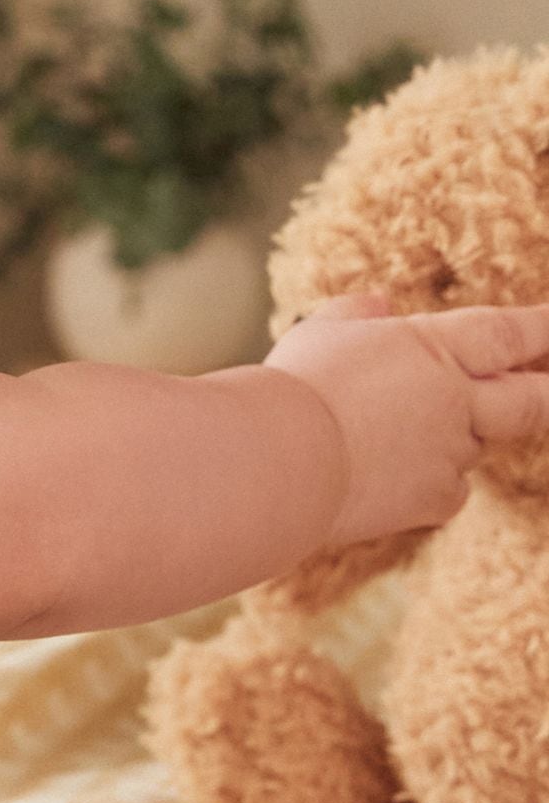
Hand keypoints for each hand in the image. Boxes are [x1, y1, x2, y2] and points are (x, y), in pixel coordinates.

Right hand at [266, 294, 548, 547]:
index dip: (542, 327)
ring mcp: (450, 450)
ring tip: (400, 433)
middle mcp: (456, 398)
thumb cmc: (294, 388)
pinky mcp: (434, 497)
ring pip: (477, 444)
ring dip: (459, 436)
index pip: (506, 333)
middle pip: (533, 400)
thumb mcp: (320, 332)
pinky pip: (450, 488)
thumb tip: (380, 304)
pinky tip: (393, 478)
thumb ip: (356, 314)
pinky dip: (434, 481)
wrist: (280, 459)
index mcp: (431, 347)